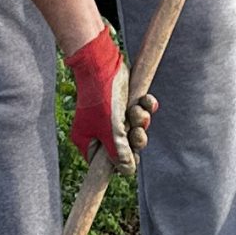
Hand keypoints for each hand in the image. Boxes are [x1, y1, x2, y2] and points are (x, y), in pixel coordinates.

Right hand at [66, 26, 152, 171]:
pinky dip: (145, 106)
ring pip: (134, 128)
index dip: (120, 163)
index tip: (132, 160)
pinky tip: (146, 100)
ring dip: (141, 120)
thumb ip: (119, 153)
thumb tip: (127, 171)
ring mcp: (112, 116)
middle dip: (136, 138)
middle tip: (137, 132)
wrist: (102, 63)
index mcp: (89, 140)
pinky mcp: (124, 102)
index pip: (104, 163)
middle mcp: (99, 130)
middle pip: (125, 146)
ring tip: (138, 111)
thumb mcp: (111, 131)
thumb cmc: (102, 99)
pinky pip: (139, 111)